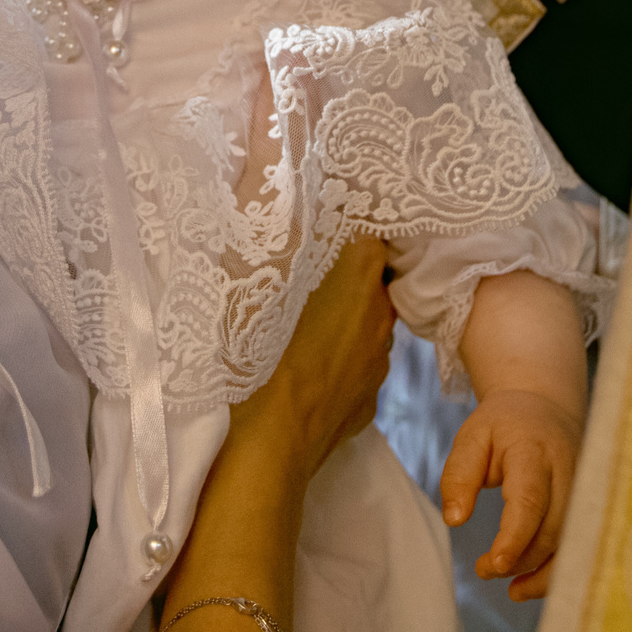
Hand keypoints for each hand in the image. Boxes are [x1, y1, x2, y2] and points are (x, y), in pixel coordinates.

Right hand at [227, 234, 395, 478]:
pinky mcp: (369, 401)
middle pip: (369, 276)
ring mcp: (379, 361)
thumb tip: (272, 185)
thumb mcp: (249, 274)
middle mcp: (381, 313)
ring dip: (342, 317)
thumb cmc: (254, 351)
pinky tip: (306, 369)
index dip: (344, 223)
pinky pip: (356, 367)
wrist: (265, 446)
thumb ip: (271, 230)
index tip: (318, 224)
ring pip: (365, 324)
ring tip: (300, 323)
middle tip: (302, 271)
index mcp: (359, 271)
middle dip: (341, 271)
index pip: (369, 228)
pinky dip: (338, 361)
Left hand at [441, 387, 582, 600]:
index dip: (515, 537)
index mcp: (535, 452)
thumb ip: (459, 476)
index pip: (530, 500)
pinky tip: (530, 584)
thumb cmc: (504, 425)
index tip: (494, 564)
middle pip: (552, 529)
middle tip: (483, 570)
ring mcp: (585, 491)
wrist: (546, 408)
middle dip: (519, 559)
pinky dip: (557, 571)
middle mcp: (569, 473)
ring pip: (571, 544)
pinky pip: (580, 546)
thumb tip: (454, 520)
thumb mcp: (472, 437)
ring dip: (542, 574)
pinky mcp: (589, 506)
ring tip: (511, 591)